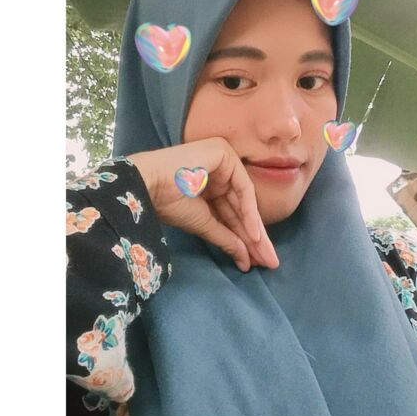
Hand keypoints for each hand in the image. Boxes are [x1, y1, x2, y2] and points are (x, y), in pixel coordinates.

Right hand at [126, 137, 278, 272]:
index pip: (231, 213)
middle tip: (268, 262)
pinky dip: (249, 212)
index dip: (244, 239)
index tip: (254, 262)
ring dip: (256, 230)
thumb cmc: (168, 203)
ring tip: (265, 256)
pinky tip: (255, 235)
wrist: (148, 185)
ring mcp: (224, 159)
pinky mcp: (225, 153)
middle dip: (254, 238)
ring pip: (245, 201)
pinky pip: (243, 187)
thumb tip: (246, 259)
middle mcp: (220, 169)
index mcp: (210, 182)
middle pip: (240, 208)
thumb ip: (226, 238)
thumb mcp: (203, 224)